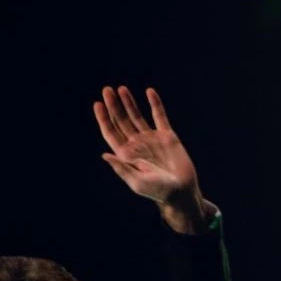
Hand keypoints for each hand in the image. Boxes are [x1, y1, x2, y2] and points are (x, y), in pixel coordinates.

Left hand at [94, 87, 208, 232]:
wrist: (182, 191)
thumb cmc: (158, 191)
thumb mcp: (137, 182)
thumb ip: (121, 169)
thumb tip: (104, 155)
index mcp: (126, 154)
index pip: (111, 132)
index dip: (103, 118)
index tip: (98, 104)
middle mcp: (136, 144)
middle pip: (121, 120)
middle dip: (114, 105)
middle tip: (107, 90)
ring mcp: (151, 138)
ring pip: (137, 116)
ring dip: (129, 102)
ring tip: (121, 88)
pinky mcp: (167, 136)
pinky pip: (160, 116)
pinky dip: (155, 104)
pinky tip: (149, 92)